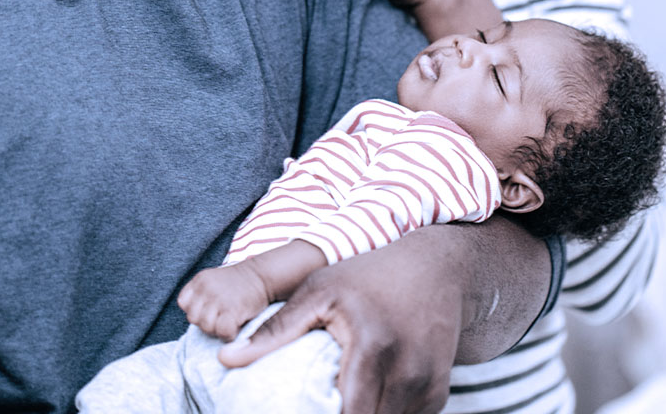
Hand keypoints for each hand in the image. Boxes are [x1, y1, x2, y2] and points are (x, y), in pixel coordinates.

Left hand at [177, 262, 269, 341]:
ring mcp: (217, 298)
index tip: (213, 307)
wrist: (264, 276)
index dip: (197, 309)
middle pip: (193, 318)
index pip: (184, 303)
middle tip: (225, 314)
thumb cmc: (240, 286)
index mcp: (199, 280)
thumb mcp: (214, 284)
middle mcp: (206, 287)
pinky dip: (230, 334)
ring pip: (206, 327)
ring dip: (219, 329)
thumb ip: (201, 298)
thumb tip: (195, 320)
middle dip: (208, 321)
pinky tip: (238, 325)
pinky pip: (222, 332)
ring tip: (232, 318)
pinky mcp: (231, 310)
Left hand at [217, 231, 464, 413]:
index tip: (306, 410)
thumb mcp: (318, 290)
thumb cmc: (369, 275)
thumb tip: (227, 358)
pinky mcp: (439, 391)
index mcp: (372, 347)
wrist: (437, 267)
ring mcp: (427, 384)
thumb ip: (275, 330)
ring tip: (338, 403)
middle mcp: (406, 371)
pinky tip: (367, 399)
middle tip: (319, 407)